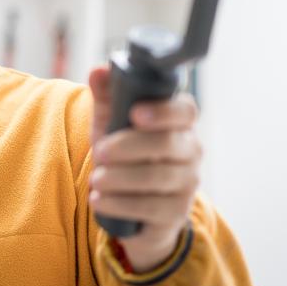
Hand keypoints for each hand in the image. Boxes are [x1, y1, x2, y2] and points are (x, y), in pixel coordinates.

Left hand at [87, 66, 201, 271]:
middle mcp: (190, 152)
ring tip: (96, 179)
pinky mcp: (176, 214)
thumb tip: (99, 70)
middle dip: (129, 146)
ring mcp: (187, 184)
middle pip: (168, 144)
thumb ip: (107, 94)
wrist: (127, 200)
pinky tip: (99, 200)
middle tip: (100, 151)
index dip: (163, 111)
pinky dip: (120, 204)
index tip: (135, 113)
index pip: (186, 110)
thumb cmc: (122, 150)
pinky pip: (152, 208)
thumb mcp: (110, 120)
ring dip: (120, 178)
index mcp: (179, 122)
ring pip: (158, 178)